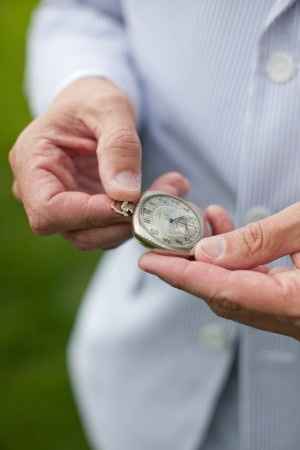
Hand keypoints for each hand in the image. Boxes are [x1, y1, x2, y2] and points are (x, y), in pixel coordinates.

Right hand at [9, 77, 189, 249]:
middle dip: (120, 222)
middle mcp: (41, 190)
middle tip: (163, 198)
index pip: (48, 209)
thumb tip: (126, 194)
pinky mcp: (86, 210)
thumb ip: (118, 147)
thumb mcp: (109, 108)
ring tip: (171, 190)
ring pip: (95, 236)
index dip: (88, 214)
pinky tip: (164, 195)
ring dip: (134, 222)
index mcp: (32, 161)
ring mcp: (64, 204)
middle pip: (74, 231)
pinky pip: (110, 227)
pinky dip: (138, 218)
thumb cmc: (93, 98)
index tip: (128, 204)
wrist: (93, 105)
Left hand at [139, 204, 299, 340]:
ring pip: (236, 290)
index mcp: (294, 303)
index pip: (222, 290)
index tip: (149, 261)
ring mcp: (290, 315)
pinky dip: (236, 262)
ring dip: (213, 258)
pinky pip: (254, 286)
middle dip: (189, 266)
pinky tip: (231, 236)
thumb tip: (209, 252)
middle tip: (164, 241)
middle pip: (222, 295)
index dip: (181, 274)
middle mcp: (289, 317)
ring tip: (203, 223)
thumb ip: (260, 240)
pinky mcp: (292, 305)